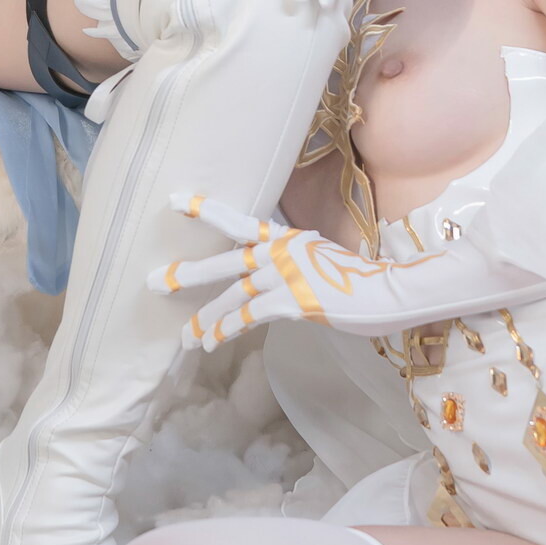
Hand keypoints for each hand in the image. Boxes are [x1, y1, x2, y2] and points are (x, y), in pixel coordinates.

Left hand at [154, 194, 407, 345]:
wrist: (391, 292)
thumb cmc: (361, 281)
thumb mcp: (322, 258)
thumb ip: (294, 261)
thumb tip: (273, 276)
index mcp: (288, 237)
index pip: (240, 220)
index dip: (207, 210)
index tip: (175, 201)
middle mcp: (281, 251)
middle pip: (225, 260)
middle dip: (188, 273)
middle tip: (154, 281)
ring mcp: (286, 274)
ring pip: (232, 295)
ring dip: (206, 318)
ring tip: (185, 336)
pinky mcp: (292, 300)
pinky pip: (249, 317)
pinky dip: (227, 330)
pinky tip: (211, 342)